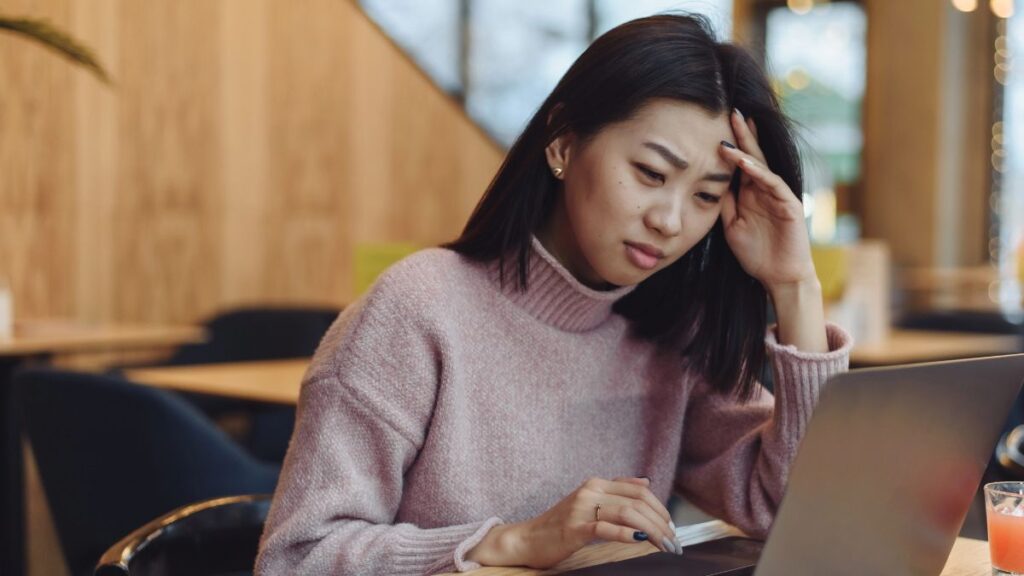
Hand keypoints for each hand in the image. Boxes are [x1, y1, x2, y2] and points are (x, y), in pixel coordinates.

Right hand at [465, 477, 680, 568]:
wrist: (527, 539)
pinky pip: (604, 528)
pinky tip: (639, 541)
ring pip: (627, 513)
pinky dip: (625, 534)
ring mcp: (581, 508)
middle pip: (637, 502)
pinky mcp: (573, 527)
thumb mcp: (589, 502)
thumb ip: (616, 490)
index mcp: (596, 484)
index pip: (639, 489)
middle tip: (674, 542)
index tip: (672, 527)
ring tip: (664, 546)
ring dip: (652, 531)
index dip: (660, 508)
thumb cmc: (560, 525)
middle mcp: (590, 491)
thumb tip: (645, 480)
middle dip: (661, 523)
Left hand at [718, 109, 817, 292]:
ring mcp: (778, 195)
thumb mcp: (730, 226)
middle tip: (731, 111)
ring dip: (747, 149)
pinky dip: (758, 172)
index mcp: (751, 193)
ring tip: (733, 131)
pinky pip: (772, 183)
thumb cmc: (756, 254)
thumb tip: (708, 184)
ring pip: (762, 166)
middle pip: (753, 156)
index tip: (715, 126)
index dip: (730, 145)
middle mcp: (765, 190)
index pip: (740, 164)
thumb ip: (723, 204)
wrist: (779, 277)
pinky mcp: (789, 204)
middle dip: (742, 135)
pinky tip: (745, 162)